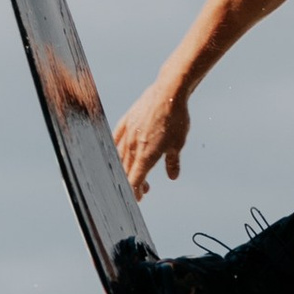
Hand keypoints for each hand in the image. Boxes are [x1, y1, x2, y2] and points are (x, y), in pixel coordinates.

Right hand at [114, 71, 191, 198]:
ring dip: (127, 170)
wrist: (168, 92)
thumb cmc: (176, 119)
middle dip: (133, 185)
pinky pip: (115, 140)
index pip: (134, 181)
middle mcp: (133, 147)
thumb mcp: (178, 143)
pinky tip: (119, 155)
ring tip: (139, 175)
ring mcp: (127, 134)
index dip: (133, 193)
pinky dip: (116, 150)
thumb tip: (173, 177)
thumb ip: (172, 162)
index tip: (136, 201)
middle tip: (144, 192)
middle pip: (127, 172)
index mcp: (146, 155)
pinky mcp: (125, 122)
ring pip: (120, 158)